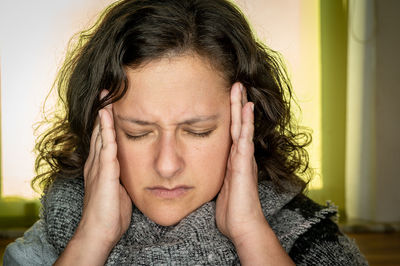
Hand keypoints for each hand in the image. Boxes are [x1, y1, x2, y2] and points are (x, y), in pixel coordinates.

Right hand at [80, 90, 131, 244]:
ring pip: (101, 134)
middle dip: (103, 112)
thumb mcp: (119, 190)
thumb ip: (122, 176)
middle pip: (99, 131)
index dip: (106, 122)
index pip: (103, 139)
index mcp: (100, 167)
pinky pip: (106, 146)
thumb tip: (135, 169)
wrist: (100, 232)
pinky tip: (107, 115)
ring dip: (104, 115)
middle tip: (107, 92)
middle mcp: (96, 163)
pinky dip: (106, 129)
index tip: (112, 105)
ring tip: (106, 96)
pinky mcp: (104, 172)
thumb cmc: (111, 214)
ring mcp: (98, 167)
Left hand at [215, 82, 262, 241]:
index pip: (232, 132)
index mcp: (234, 160)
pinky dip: (246, 122)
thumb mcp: (220, 188)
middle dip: (236, 104)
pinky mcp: (244, 165)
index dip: (231, 115)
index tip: (227, 98)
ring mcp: (244, 159)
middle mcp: (240, 156)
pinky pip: (245, 139)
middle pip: (238, 124)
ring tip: (239, 87)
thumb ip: (217, 175)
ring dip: (241, 106)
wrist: (242, 226)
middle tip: (235, 84)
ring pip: (242, 127)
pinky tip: (247, 108)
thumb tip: (204, 171)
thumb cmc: (231, 210)